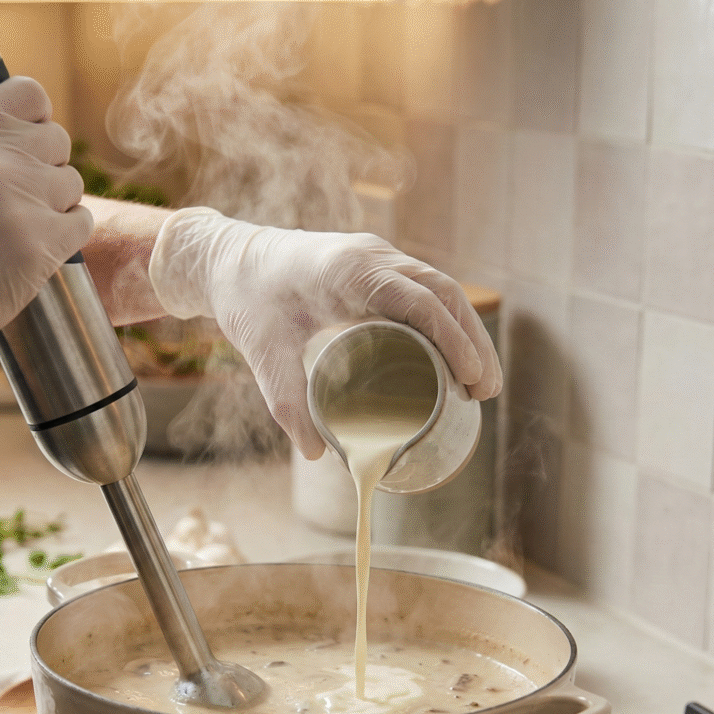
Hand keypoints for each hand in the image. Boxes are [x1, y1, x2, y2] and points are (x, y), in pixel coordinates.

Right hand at [0, 77, 92, 415]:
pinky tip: (38, 244)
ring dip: (54, 202)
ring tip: (20, 224)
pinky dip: (66, 233)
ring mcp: (21, 204)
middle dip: (44, 166)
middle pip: (58, 142)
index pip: (30, 96)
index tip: (30, 137)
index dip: (35, 118)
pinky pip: (81, 222)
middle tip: (20, 194)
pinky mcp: (41, 246)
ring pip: (72, 184)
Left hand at [148, 208, 501, 458]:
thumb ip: (286, 401)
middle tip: (486, 392)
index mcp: (351, 270)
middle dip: (472, 342)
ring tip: (480, 382)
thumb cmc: (246, 299)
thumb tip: (316, 455)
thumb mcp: (263, 351)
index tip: (473, 378)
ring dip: (465, 332)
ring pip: (439, 291)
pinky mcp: (375, 269)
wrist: (228, 260)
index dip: (454, 338)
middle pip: (444, 294)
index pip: (420, 300)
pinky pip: (422, 292)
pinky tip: (453, 356)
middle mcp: (373, 258)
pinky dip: (444, 322)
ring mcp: (378, 259)